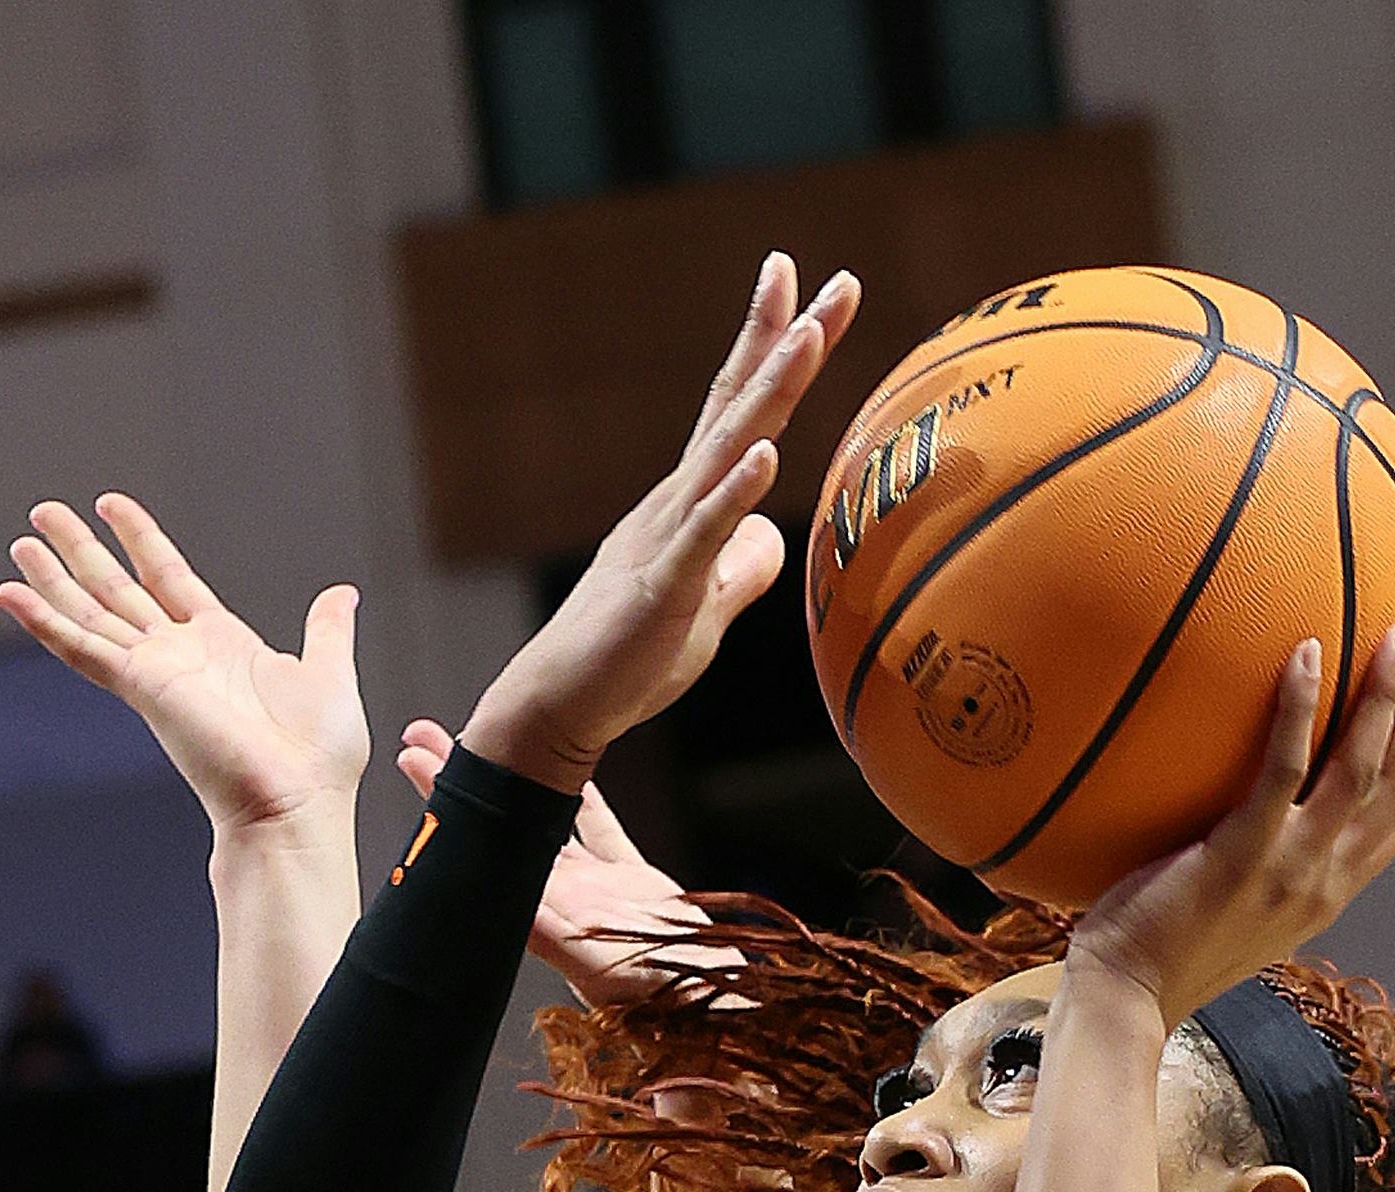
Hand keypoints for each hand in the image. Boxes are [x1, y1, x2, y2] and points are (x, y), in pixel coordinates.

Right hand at [0, 495, 369, 838]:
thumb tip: (342, 593)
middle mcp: (180, 655)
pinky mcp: (141, 688)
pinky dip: (44, 622)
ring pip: (90, 613)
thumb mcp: (327, 674)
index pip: (168, 577)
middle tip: (43, 513)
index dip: (140, 539)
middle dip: (81, 549)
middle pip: (117, 589)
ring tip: (22, 540)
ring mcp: (155, 671)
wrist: (297, 805)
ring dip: (53, 578)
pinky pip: (82, 648)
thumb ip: (327, 630)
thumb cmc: (318, 760)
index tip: (111, 505)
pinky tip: (9, 594)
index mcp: (220, 644)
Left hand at [399, 715, 728, 1005]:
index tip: (416, 761)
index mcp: (541, 907)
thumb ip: (548, 933)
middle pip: (499, 825)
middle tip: (423, 736)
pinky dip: (587, 800)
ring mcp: (593, 886)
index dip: (448, 802)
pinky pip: (601, 830)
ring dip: (516, 780)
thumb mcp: (593, 965)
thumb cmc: (651, 994)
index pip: (481, 845)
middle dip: (464, 780)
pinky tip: (572, 770)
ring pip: (542, 819)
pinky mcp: (630, 880)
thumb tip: (508, 901)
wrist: (704, 1000)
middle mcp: (558, 894)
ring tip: (485, 739)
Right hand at [462, 252, 859, 793]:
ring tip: (809, 335)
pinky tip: (764, 457)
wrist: (558, 706)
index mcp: (690, 503)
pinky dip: (735, 493)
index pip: (739, 413)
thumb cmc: (626, 662)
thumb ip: (740, 568)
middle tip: (836, 281)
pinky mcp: (661, 588)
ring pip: (727, 451)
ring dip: (769, 392)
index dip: (773, 351)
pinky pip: (704, 534)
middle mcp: (678, 502)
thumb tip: (775, 538)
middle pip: (740, 407)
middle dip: (788, 342)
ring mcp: (668, 538)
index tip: (810, 294)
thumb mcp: (703, 611)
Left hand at [1067, 624, 1394, 1021]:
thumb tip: (1244, 809)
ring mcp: (1288, 871)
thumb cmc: (1156, 953)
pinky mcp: (1242, 856)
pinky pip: (1284, 770)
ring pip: (1361, 771)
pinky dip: (1300, 708)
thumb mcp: (1230, 910)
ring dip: (1387, 697)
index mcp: (1327, 894)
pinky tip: (1305, 653)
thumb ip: (1257, 862)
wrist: (1123, 1001)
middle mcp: (1323, 882)